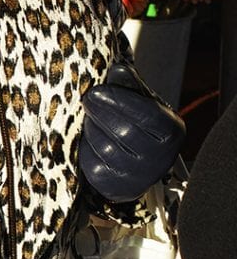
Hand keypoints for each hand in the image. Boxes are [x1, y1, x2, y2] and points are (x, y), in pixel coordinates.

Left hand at [80, 62, 183, 203]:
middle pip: (124, 132)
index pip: (147, 115)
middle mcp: (160, 157)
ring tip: (92, 120)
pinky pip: (93, 164)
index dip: (119, 101)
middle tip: (89, 100)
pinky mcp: (116, 187)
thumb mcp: (139, 101)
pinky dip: (86, 149)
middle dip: (101, 112)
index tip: (96, 91)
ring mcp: (139, 176)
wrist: (135, 161)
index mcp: (171, 131)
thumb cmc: (137, 124)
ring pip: (106, 148)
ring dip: (92, 129)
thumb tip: (117, 71)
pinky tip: (91, 140)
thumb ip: (129, 85)